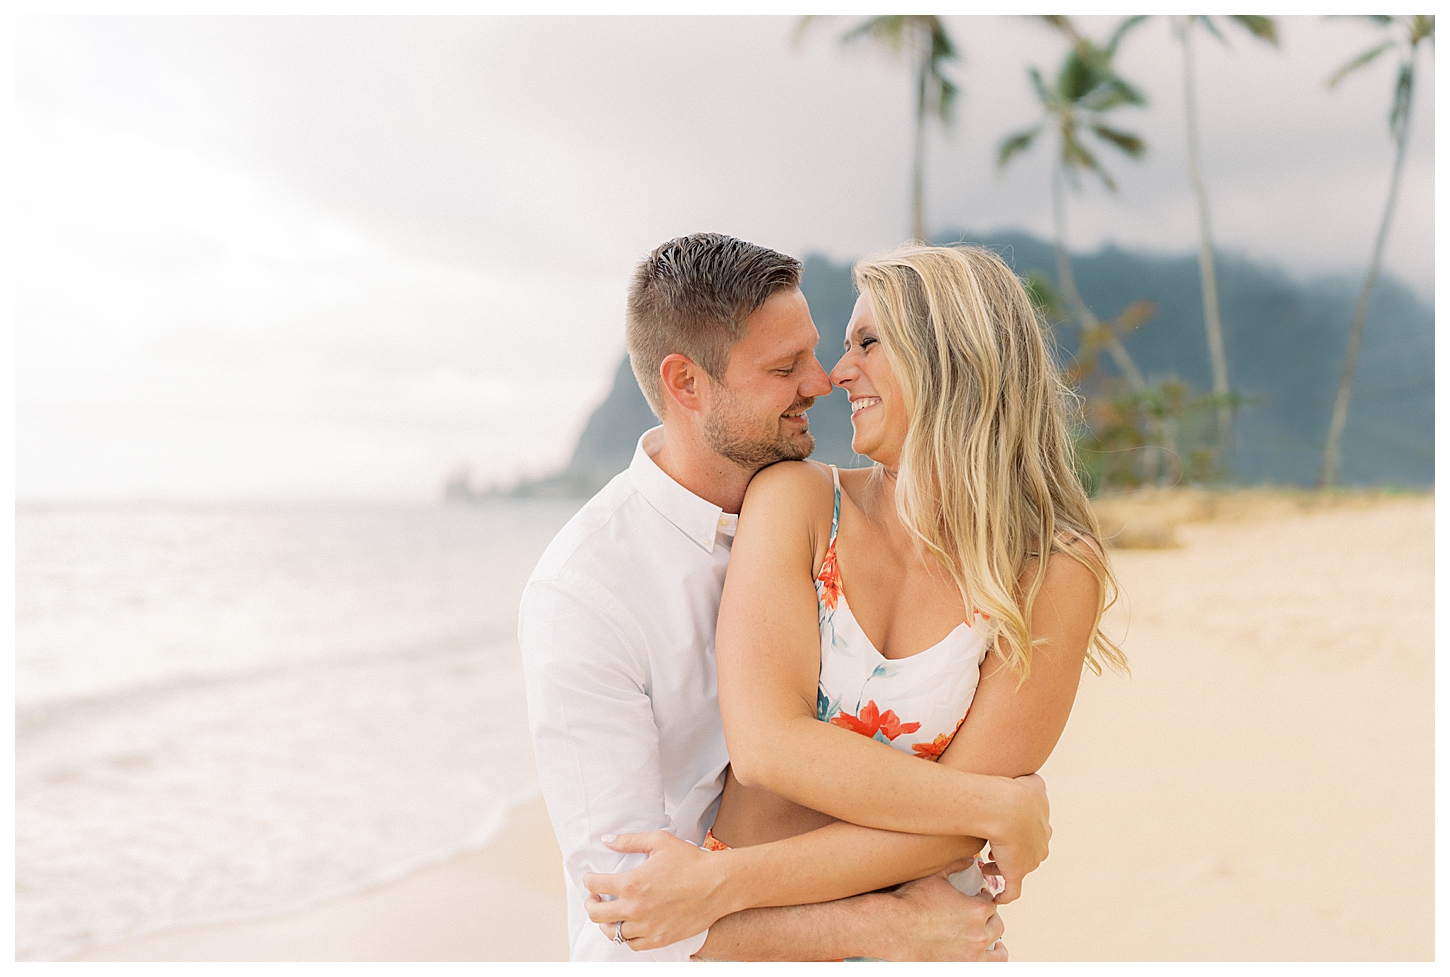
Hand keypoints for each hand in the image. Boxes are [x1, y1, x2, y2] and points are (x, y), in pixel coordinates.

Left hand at [583, 830, 730, 950]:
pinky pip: (633, 944)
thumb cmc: (691, 860)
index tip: (591, 878)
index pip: (594, 885)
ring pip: (613, 932)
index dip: (589, 880)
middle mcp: (635, 908)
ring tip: (611, 914)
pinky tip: (629, 926)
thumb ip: (629, 841)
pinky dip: (626, 936)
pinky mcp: (660, 939)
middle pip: (596, 914)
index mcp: (631, 883)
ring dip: (607, 922)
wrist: (717, 885)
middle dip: (591, 903)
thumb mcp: (659, 841)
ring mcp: (647, 927)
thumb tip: (606, 841)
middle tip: (595, 898)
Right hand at [878, 872, 1006, 960]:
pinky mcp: (963, 966)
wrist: (894, 926)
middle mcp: (978, 931)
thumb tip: (969, 859)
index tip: (980, 896)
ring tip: (992, 938)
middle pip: (996, 923)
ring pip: (998, 947)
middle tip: (981, 914)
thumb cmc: (911, 902)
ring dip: (995, 940)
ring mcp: (972, 952)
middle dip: (989, 916)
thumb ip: (955, 865)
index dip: (985, 897)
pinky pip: (991, 966)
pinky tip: (988, 954)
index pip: (990, 901)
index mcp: (976, 908)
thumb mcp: (935, 876)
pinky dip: (993, 960)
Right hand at [985, 772, 1049, 903]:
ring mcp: (1030, 862)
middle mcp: (1041, 847)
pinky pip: (1012, 892)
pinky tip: (997, 898)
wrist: (1007, 809)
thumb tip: (1033, 783)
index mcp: (1044, 827)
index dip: (1020, 834)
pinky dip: (1005, 896)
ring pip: (1016, 869)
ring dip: (1002, 869)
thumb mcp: (1032, 782)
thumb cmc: (1016, 791)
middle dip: (1012, 851)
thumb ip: (1035, 783)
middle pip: (1028, 853)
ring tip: (986, 867)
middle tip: (995, 849)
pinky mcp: (1016, 874)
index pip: (1035, 834)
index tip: (1004, 831)